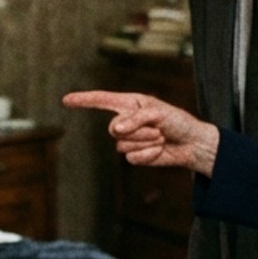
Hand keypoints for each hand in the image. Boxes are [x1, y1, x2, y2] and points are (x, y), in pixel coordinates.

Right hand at [62, 90, 220, 174]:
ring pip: (122, 145)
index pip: (101, 101)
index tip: (66, 100)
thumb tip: (114, 130)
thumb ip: (134, 118)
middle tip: (158, 129)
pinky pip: (132, 158)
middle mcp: (126, 120)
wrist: (191, 143)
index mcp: (130, 103)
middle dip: (137, 131)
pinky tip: (159, 151)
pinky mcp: (136, 155)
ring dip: (145, 143)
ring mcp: (130, 139)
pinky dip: (148, 155)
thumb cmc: (177, 121)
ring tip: (160, 138)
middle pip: (113, 129)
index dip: (83, 100)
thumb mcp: (158, 113)